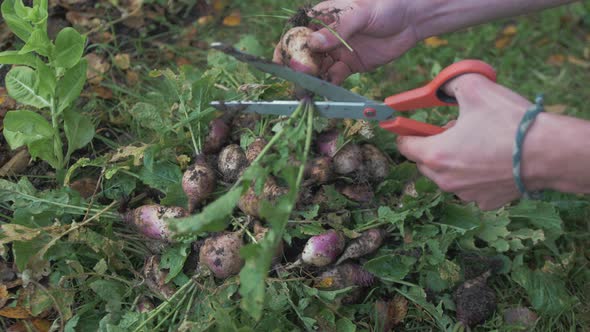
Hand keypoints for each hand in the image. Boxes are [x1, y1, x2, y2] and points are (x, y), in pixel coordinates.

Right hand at [273, 0, 416, 84]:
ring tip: (307, 91)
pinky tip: (326, 91)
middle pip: (305, 54)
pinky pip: (334, 77)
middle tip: (296, 81)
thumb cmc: (386, 5)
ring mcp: (337, 51)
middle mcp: (326, 36)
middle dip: (298, 68)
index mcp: (324, 17)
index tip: (281, 61)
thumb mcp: (361, 13)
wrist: (412, 19)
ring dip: (312, 80)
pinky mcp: (349, 65)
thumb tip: (313, 44)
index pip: (298, 32)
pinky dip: (329, 84)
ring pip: (318, 68)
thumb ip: (338, 29)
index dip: (287, 46)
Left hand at [396, 74, 540, 209]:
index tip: (413, 124)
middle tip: (456, 129)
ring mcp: (466, 194)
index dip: (406, 131)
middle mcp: (445, 180)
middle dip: (434, 145)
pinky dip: (475, 174)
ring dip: (454, 160)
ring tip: (478, 143)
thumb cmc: (509, 122)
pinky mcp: (486, 201)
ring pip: (447, 175)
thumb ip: (448, 84)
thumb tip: (440, 87)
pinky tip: (493, 160)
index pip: (404, 146)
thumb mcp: (474, 88)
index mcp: (435, 155)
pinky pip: (470, 186)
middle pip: (424, 162)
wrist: (549, 152)